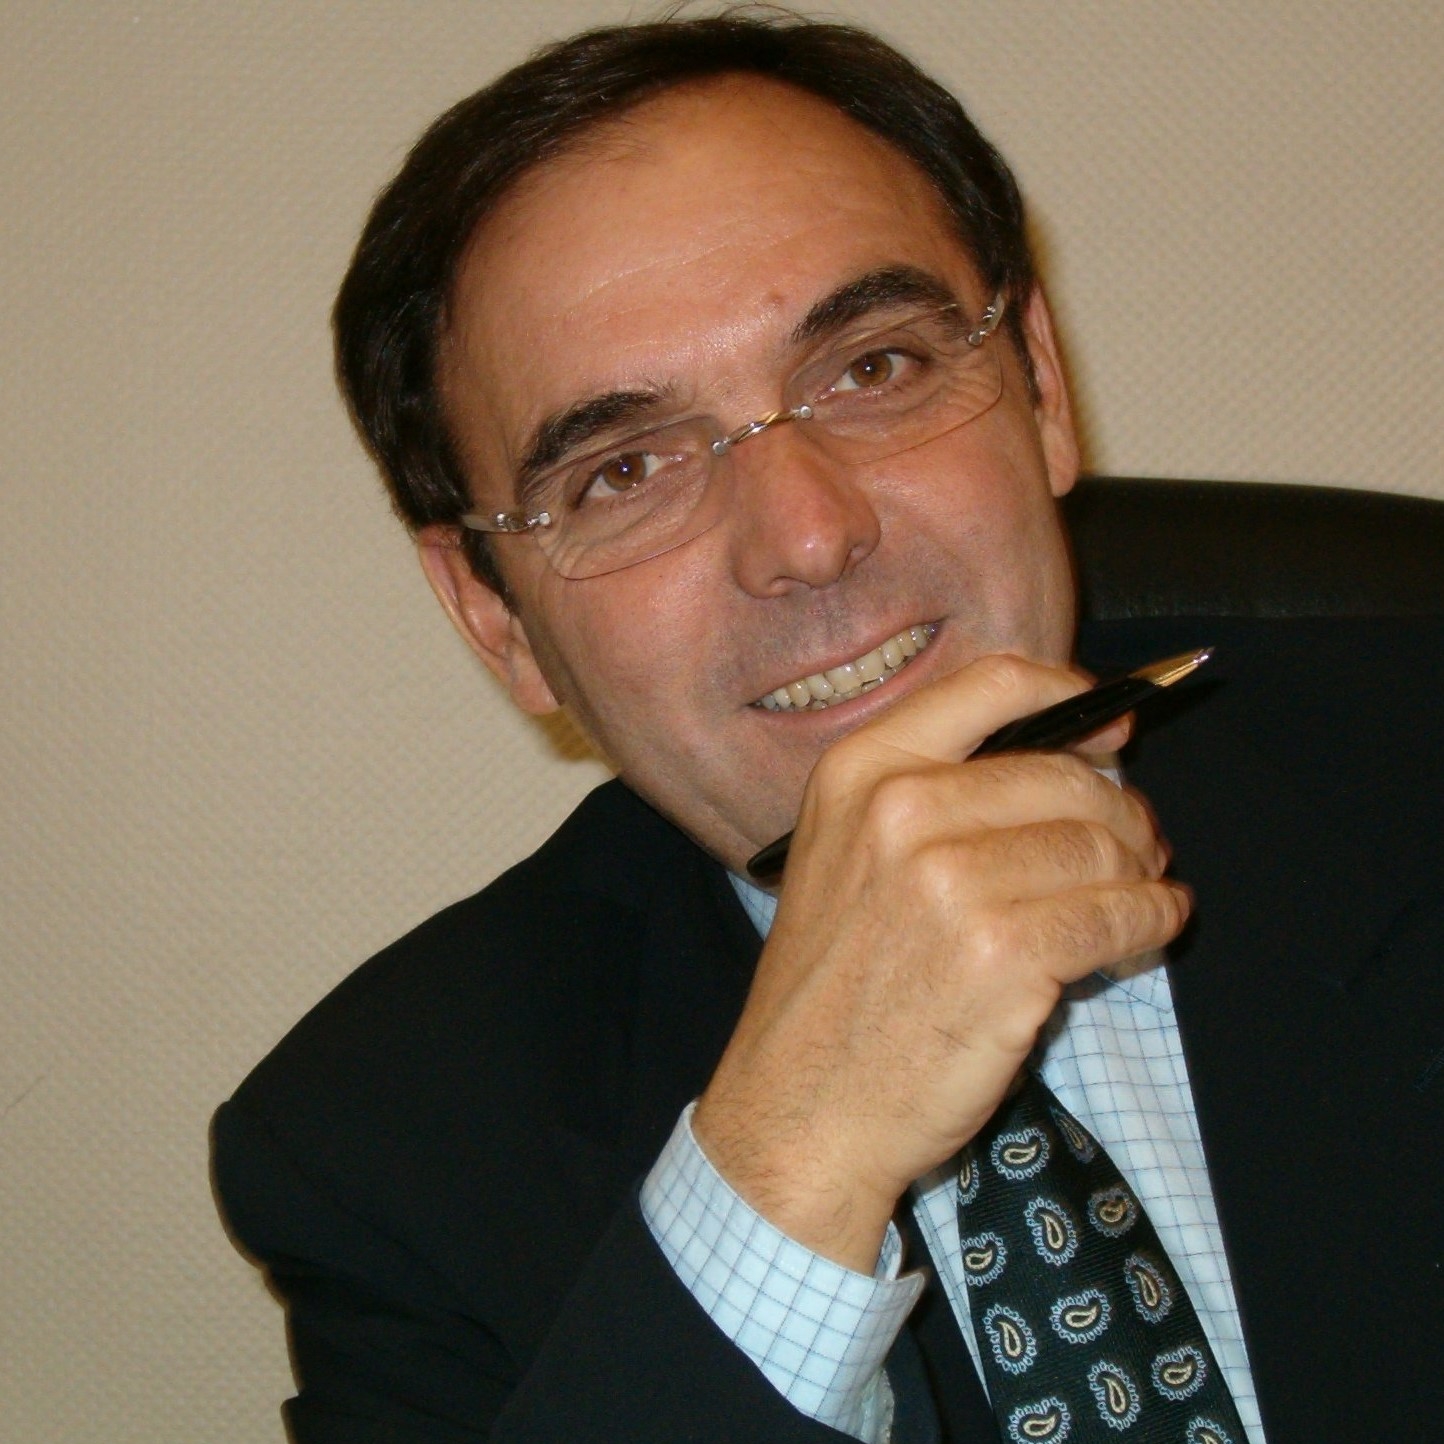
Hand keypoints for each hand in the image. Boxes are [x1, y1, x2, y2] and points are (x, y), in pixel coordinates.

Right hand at [692, 654, 1188, 1270]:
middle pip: (1066, 773)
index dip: (1071, 694)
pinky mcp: (1004, 956)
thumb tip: (1080, 752)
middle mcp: (901, 809)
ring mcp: (951, 882)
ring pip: (1102, 842)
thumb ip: (934, 792)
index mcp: (860, 770)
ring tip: (1138, 895)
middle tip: (1137, 844)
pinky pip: (1120, 913)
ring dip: (1141, 870)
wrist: (801, 1107)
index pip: (992, 683)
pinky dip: (1153, 920)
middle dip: (1119, 807)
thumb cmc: (833, 986)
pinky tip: (1147, 931)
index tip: (1112, 719)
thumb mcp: (845, 855)